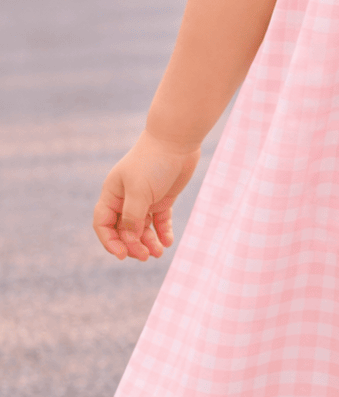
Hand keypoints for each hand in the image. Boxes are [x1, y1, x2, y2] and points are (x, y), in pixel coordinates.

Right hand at [93, 130, 200, 261]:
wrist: (177, 140)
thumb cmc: (153, 162)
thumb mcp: (139, 191)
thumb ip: (133, 217)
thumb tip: (129, 241)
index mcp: (112, 194)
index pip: (104, 224)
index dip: (110, 241)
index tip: (122, 255)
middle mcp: (126, 198)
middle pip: (124, 229)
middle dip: (132, 245)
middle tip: (145, 256)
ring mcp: (145, 199)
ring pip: (142, 228)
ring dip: (148, 242)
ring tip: (158, 253)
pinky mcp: (163, 198)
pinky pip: (160, 220)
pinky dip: (162, 232)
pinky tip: (167, 242)